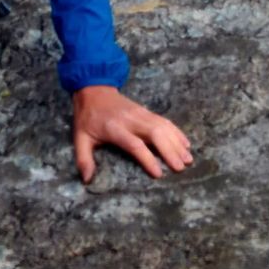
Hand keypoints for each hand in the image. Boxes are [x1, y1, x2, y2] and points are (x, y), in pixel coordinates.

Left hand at [71, 85, 192, 183]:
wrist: (94, 90)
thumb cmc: (88, 118)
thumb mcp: (80, 137)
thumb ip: (83, 159)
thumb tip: (87, 179)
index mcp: (114, 128)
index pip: (134, 144)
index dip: (147, 159)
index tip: (159, 174)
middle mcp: (131, 120)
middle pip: (155, 133)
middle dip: (170, 150)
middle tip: (181, 167)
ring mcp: (141, 114)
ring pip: (163, 126)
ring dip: (177, 142)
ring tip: (188, 159)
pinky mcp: (146, 111)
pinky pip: (165, 121)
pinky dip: (176, 132)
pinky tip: (185, 144)